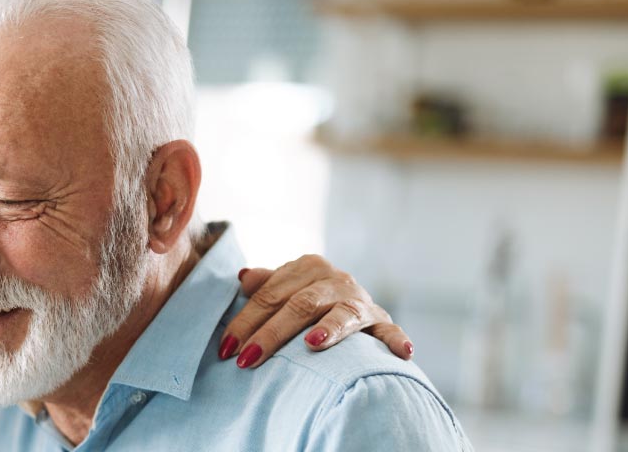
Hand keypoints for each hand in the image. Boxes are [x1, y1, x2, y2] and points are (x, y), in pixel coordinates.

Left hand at [218, 254, 412, 368]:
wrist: (351, 302)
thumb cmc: (308, 299)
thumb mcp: (286, 287)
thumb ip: (266, 284)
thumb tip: (243, 278)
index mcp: (308, 267)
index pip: (269, 295)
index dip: (245, 321)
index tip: (226, 348)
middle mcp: (336, 279)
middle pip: (299, 305)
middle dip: (271, 334)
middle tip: (248, 359)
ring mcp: (360, 300)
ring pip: (341, 313)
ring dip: (329, 328)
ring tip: (312, 343)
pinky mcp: (381, 321)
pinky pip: (389, 330)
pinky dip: (394, 339)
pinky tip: (402, 352)